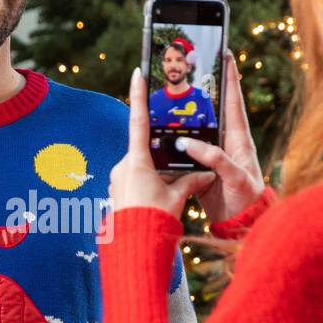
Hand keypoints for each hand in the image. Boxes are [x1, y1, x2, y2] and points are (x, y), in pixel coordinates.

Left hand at [108, 68, 218, 219]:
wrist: (134, 248)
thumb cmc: (154, 220)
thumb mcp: (177, 198)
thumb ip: (190, 181)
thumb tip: (205, 174)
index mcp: (137, 162)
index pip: (138, 121)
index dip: (139, 96)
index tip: (137, 74)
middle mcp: (122, 167)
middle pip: (145, 150)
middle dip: (162, 156)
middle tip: (175, 168)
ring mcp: (117, 180)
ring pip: (142, 167)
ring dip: (158, 174)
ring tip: (168, 193)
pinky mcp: (117, 192)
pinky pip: (136, 180)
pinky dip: (150, 185)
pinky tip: (159, 201)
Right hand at [174, 50, 265, 223]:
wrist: (240, 225)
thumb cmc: (246, 200)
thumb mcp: (235, 177)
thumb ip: (215, 159)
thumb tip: (190, 143)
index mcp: (239, 140)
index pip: (234, 102)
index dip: (230, 78)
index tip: (226, 54)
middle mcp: (225, 143)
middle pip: (213, 110)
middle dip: (203, 89)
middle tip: (191, 68)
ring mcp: (212, 155)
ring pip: (195, 128)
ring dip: (183, 115)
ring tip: (170, 95)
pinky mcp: (200, 168)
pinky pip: (185, 150)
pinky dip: (175, 141)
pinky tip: (161, 133)